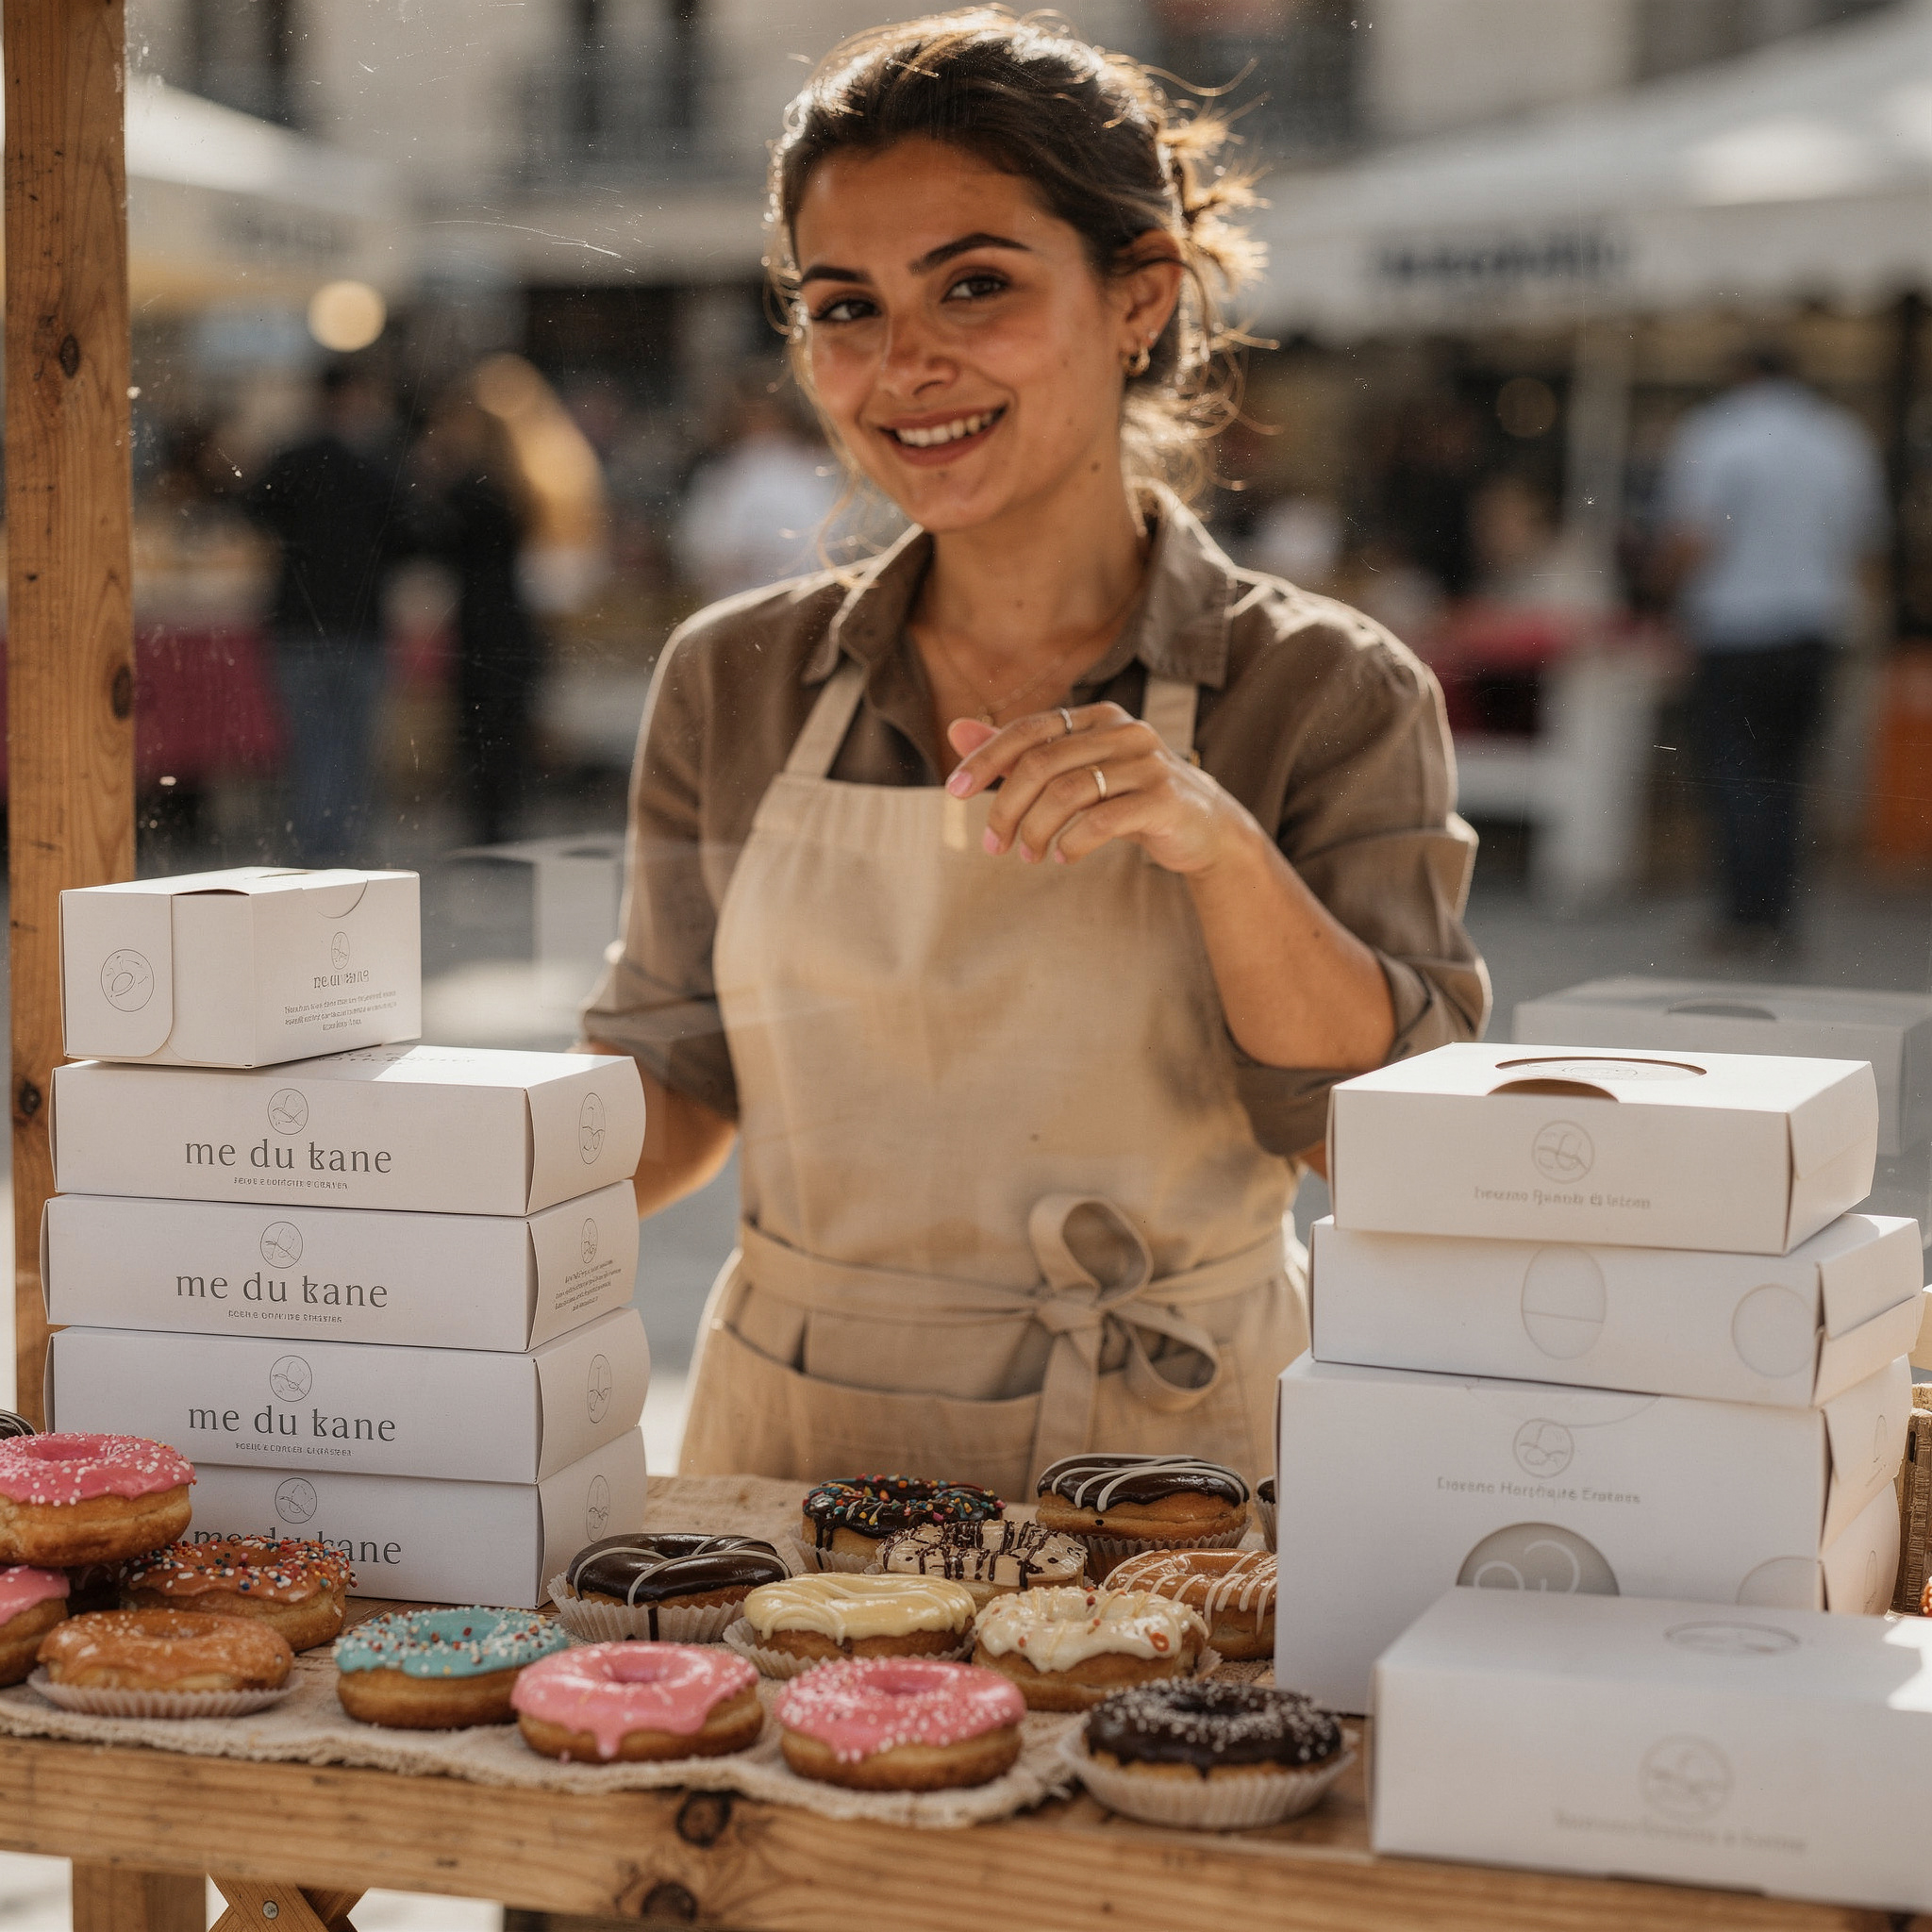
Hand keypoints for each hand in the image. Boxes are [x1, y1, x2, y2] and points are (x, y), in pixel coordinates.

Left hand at [942, 702, 1255, 875]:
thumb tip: (954, 730)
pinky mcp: (1165, 800)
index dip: (986, 758)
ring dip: (1036, 830)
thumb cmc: (1129, 797)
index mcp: (1098, 718)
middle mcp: (1124, 730)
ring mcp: (1148, 763)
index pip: (1028, 730)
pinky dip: (1073, 842)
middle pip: (1042, 762)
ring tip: (1027, 856)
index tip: (953, 791)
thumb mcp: (1074, 772)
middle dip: (1005, 807)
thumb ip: (1018, 752)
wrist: (1204, 828)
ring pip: (1068, 792)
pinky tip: (1062, 857)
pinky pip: (1103, 820)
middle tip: (991, 846)